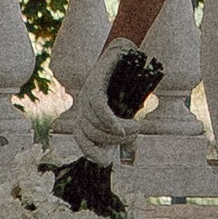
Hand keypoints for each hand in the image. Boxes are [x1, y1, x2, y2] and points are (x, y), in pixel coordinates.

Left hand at [63, 34, 161, 160]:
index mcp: (87, 115)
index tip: (106, 160)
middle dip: (114, 141)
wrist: (127, 56)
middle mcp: (83, 106)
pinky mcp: (94, 84)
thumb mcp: (127, 118)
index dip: (90, 152)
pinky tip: (123, 127)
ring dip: (118, 131)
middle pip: (91, 134)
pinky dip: (111, 122)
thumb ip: (126, 139)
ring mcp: (86, 95)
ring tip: (136, 126)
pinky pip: (99, 109)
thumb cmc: (127, 89)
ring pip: (96, 124)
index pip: (81, 139)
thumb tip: (127, 162)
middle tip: (133, 135)